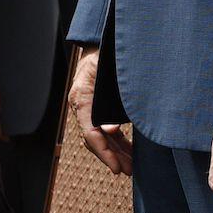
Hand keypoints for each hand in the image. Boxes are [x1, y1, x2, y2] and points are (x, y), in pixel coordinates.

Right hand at [69, 46, 131, 175]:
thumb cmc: (105, 53)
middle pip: (94, 140)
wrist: (102, 41)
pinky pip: (106, 130)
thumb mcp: (106, 71)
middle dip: (110, 157)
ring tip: (130, 168)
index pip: (90, 133)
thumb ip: (109, 100)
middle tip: (127, 171)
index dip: (104, 152)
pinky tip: (129, 152)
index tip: (116, 167)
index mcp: (81, 97)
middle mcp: (82, 105)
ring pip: (101, 137)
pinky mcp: (97, 107)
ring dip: (115, 153)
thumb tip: (112, 128)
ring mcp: (89, 107)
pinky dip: (117, 142)